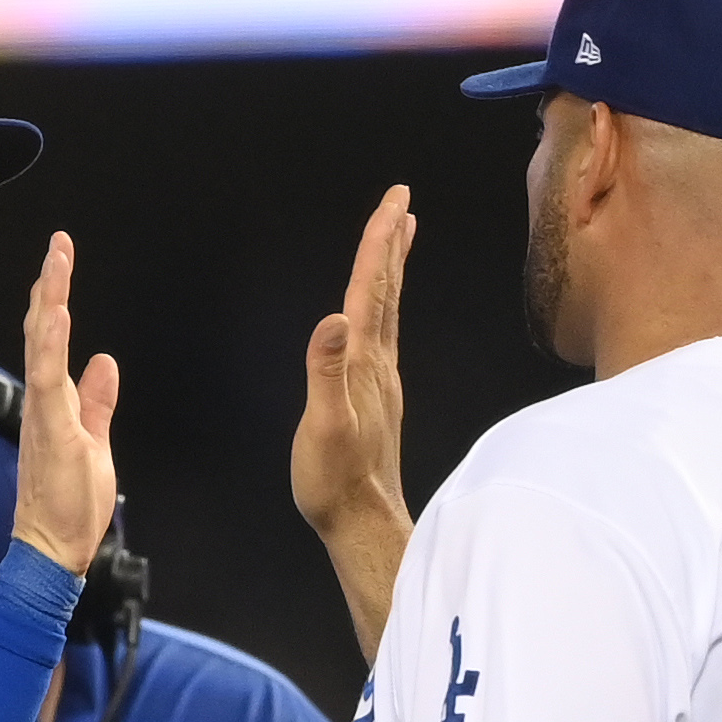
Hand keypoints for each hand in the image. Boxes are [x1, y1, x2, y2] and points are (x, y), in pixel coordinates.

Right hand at [10, 234, 120, 577]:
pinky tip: (54, 313)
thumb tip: (104, 363)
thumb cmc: (69, 505)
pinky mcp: (50, 430)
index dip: (55, 300)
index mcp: (52, 404)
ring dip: (50, 302)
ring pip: (42, 346)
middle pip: (42, 333)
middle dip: (51, 287)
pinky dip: (51, 344)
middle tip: (59, 244)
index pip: (52, 341)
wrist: (51, 548)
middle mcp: (42, 402)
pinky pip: (47, 380)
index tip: (60, 262)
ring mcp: (43, 414)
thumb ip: (97, 402)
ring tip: (56, 262)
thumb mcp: (94, 442)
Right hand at [290, 189, 418, 658]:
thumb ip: (327, 372)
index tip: (393, 201)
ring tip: (397, 238)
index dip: (378, 244)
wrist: (361, 521)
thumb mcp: (323, 425)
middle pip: (385, 292)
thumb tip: (334, 319)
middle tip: (399, 200)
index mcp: (363, 362)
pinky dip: (382, 308)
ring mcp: (381, 381)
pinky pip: (382, 336)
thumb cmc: (335, 479)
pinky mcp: (378, 398)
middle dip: (389, 242)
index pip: (370, 291)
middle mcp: (378, 364)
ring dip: (390, 271)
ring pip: (387, 312)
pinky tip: (377, 312)